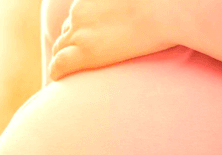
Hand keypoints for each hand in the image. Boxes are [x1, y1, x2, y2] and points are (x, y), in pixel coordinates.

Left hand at [49, 0, 180, 80]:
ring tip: (69, 72)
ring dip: (64, 57)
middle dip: (71, 44)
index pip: (78, 15)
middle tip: (79, 58)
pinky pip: (59, 64)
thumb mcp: (139, 2)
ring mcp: (80, 32)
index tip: (89, 39)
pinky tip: (59, 79)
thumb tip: (138, 16)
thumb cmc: (165, 6)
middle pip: (67, 31)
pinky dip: (56, 72)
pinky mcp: (84, 51)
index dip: (81, 29)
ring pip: (60, 47)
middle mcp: (80, 12)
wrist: (165, 12)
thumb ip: (129, 9)